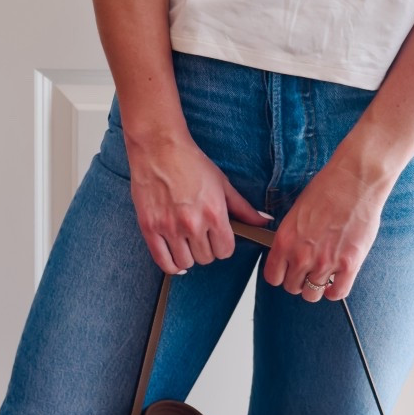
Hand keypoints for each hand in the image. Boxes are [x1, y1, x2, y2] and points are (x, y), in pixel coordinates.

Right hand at [125, 126, 272, 275]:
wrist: (159, 148)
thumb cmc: (190, 162)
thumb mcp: (223, 184)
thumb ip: (244, 208)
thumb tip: (263, 221)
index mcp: (214, 213)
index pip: (225, 251)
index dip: (224, 246)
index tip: (218, 239)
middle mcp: (192, 224)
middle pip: (206, 258)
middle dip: (206, 250)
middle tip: (201, 236)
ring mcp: (169, 227)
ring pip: (185, 263)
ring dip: (189, 257)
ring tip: (187, 244)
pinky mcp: (150, 228)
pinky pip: (163, 261)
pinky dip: (171, 266)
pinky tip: (176, 259)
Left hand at [259, 155, 385, 302]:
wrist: (354, 181)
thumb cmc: (327, 189)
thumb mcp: (296, 212)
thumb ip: (291, 238)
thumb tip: (290, 253)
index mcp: (285, 241)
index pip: (273, 276)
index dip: (280, 275)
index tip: (287, 271)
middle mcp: (301, 255)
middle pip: (292, 287)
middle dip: (298, 281)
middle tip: (307, 271)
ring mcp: (325, 262)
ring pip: (312, 294)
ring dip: (316, 287)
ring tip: (322, 276)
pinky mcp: (349, 264)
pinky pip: (337, 293)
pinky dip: (335, 291)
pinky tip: (336, 282)